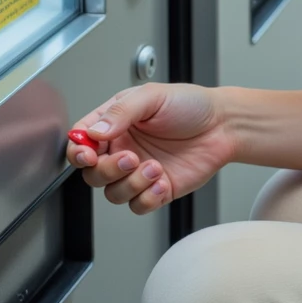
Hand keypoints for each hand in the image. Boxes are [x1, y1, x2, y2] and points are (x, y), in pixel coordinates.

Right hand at [66, 83, 234, 214]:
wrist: (223, 126)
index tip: (89, 154)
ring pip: (113, 193)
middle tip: (131, 158)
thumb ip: (120, 112)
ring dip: (131, 184)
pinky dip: (147, 198)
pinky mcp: (156, 190)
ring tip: (155, 167)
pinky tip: (163, 181)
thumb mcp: (152, 97)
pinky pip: (137, 206)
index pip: (81, 141)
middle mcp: (122, 149)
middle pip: (92, 173)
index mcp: (115, 124)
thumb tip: (93, 132)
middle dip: (108, 170)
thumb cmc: (190, 105)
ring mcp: (138, 172)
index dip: (78, 151)